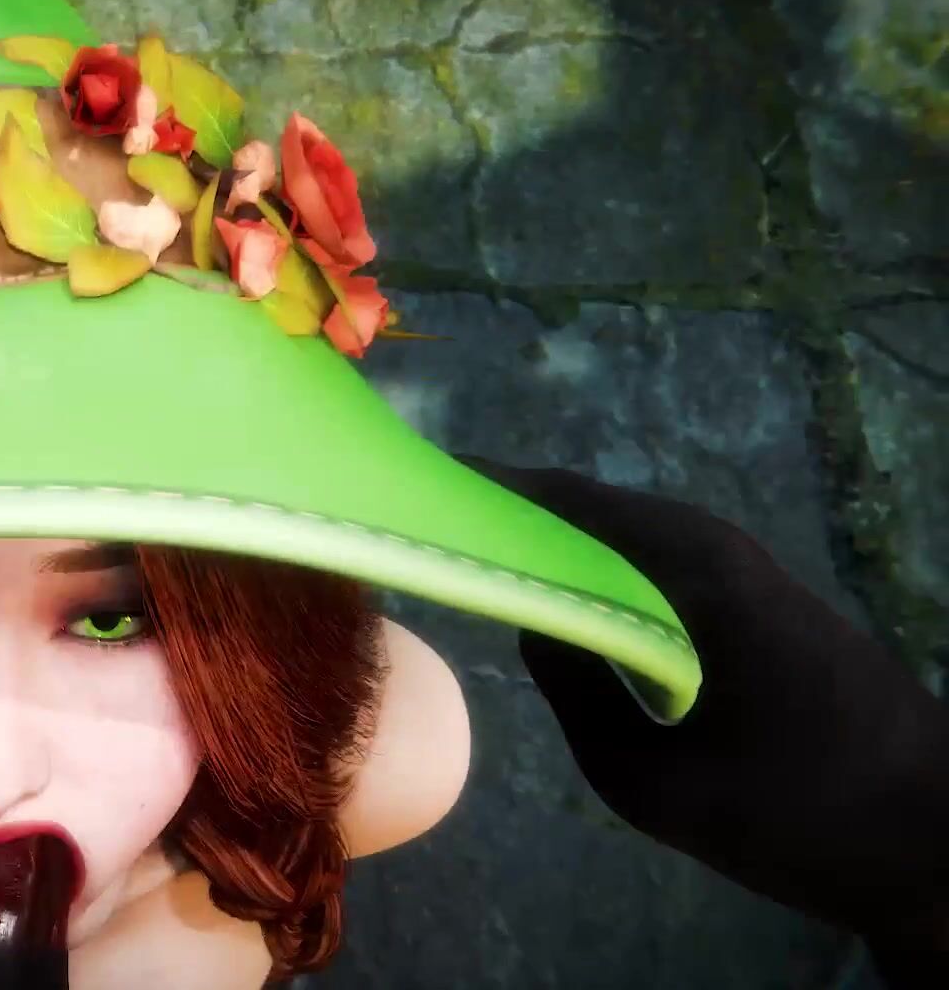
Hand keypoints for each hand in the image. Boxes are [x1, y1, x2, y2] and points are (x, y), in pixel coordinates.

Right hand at [460, 459, 948, 974]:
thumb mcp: (649, 783)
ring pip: (633, 532)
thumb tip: (531, 621)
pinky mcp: (763, 601)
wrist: (933, 838)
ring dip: (561, 533)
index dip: (497, 490)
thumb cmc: (792, 815)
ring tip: (481, 547)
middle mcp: (724, 552)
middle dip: (518, 505)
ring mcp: (751, 572)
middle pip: (599, 506)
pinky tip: (562, 588)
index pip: (575, 506)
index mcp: (700, 578)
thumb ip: (575, 694)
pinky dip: (603, 562)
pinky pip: (665, 561)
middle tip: (437, 516)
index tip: (423, 483)